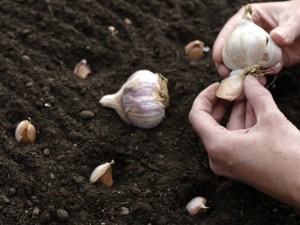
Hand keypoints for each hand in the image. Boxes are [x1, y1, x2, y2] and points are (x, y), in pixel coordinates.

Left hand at [189, 75, 299, 207]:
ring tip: (247, 91)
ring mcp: (228, 162)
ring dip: (236, 110)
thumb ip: (256, 96)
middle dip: (223, 101)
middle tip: (234, 86)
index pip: (197, 116)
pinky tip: (253, 106)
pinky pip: (234, 138)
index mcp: (218, 146)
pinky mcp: (239, 164)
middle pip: (210, 122)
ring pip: (226, 129)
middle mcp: (217, 157)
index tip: (218, 86)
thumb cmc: (289, 158)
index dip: (205, 97)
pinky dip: (242, 122)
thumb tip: (249, 80)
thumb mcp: (271, 120)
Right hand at [213, 1, 299, 76]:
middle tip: (224, 72)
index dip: (221, 43)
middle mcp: (250, 35)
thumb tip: (276, 37)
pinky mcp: (265, 62)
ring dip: (239, 73)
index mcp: (252, 19)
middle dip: (225, 62)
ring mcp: (256, 50)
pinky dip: (256, 78)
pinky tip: (256, 83)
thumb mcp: (296, 18)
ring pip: (241, 63)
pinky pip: (257, 71)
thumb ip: (287, 28)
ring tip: (238, 82)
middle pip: (231, 49)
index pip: (231, 29)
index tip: (217, 56)